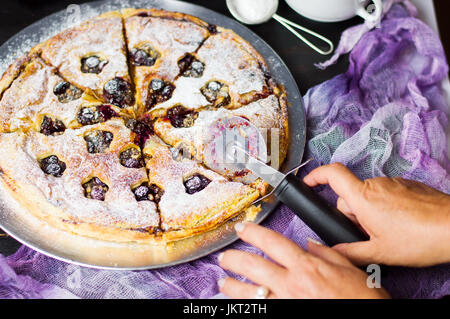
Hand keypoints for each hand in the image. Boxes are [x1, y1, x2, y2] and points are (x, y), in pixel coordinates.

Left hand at [218, 222, 388, 298]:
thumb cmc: (362, 300)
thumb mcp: (350, 270)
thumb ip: (327, 254)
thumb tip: (309, 244)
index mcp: (307, 267)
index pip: (273, 242)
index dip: (253, 232)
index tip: (242, 227)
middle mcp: (292, 284)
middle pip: (253, 266)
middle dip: (233, 259)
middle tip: (225, 256)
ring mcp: (285, 303)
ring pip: (248, 293)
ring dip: (231, 286)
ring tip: (223, 282)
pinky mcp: (283, 317)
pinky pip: (259, 312)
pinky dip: (246, 307)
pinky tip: (239, 305)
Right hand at [303, 163, 449, 266]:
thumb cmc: (420, 238)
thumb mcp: (380, 252)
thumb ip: (350, 252)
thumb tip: (332, 252)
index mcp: (363, 198)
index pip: (332, 174)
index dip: (315, 175)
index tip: (307, 183)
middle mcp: (376, 185)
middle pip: (351, 195)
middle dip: (353, 214)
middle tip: (368, 234)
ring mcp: (393, 183)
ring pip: (369, 196)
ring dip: (370, 212)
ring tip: (389, 232)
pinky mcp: (407, 185)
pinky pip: (387, 194)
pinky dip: (387, 207)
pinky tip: (401, 224)